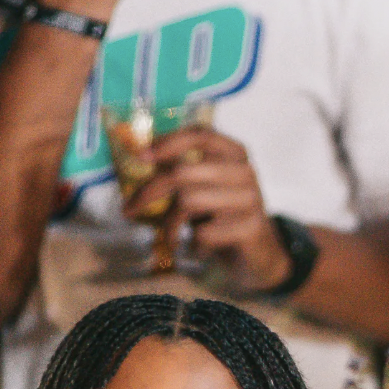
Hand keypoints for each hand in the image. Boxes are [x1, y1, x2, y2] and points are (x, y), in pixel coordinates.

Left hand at [130, 128, 293, 292]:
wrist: (258, 253)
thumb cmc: (224, 217)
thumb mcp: (204, 189)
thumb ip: (181, 173)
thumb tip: (141, 161)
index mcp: (234, 154)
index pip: (201, 134)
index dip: (169, 142)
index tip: (143, 156)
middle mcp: (245, 172)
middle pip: (183, 173)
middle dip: (149, 192)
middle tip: (130, 209)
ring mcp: (251, 200)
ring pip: (189, 202)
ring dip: (170, 224)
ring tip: (170, 236)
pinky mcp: (251, 228)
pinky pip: (205, 233)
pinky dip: (194, 244)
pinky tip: (199, 248)